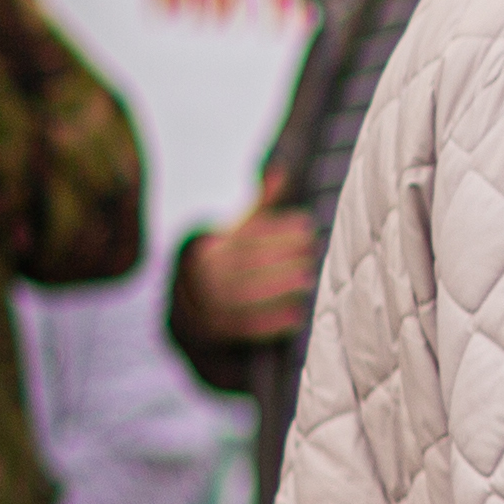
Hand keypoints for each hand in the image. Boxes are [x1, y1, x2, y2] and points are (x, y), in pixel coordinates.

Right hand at [178, 204, 321, 344]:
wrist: (190, 315)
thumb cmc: (224, 266)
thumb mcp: (235, 234)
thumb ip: (258, 207)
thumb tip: (280, 171)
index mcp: (205, 244)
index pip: (242, 234)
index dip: (276, 229)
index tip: (307, 225)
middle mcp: (198, 274)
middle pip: (242, 262)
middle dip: (281, 256)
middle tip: (313, 252)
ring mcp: (200, 304)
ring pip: (240, 293)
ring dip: (278, 286)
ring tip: (309, 279)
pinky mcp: (210, 333)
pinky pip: (240, 327)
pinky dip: (270, 322)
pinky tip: (297, 316)